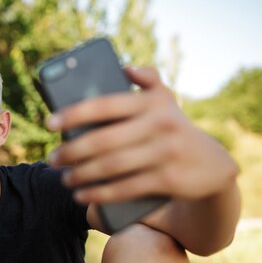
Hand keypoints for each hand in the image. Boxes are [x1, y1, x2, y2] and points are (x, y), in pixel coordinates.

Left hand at [46, 66, 237, 204]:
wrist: (211, 166)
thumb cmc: (172, 130)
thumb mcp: (166, 103)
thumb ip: (148, 81)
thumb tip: (125, 67)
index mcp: (151, 102)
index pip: (105, 105)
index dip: (74, 114)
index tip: (49, 123)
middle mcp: (160, 124)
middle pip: (103, 140)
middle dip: (72, 151)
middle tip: (52, 159)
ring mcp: (165, 152)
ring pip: (111, 166)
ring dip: (82, 174)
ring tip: (65, 179)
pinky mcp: (168, 179)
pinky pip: (125, 188)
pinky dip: (99, 193)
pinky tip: (81, 195)